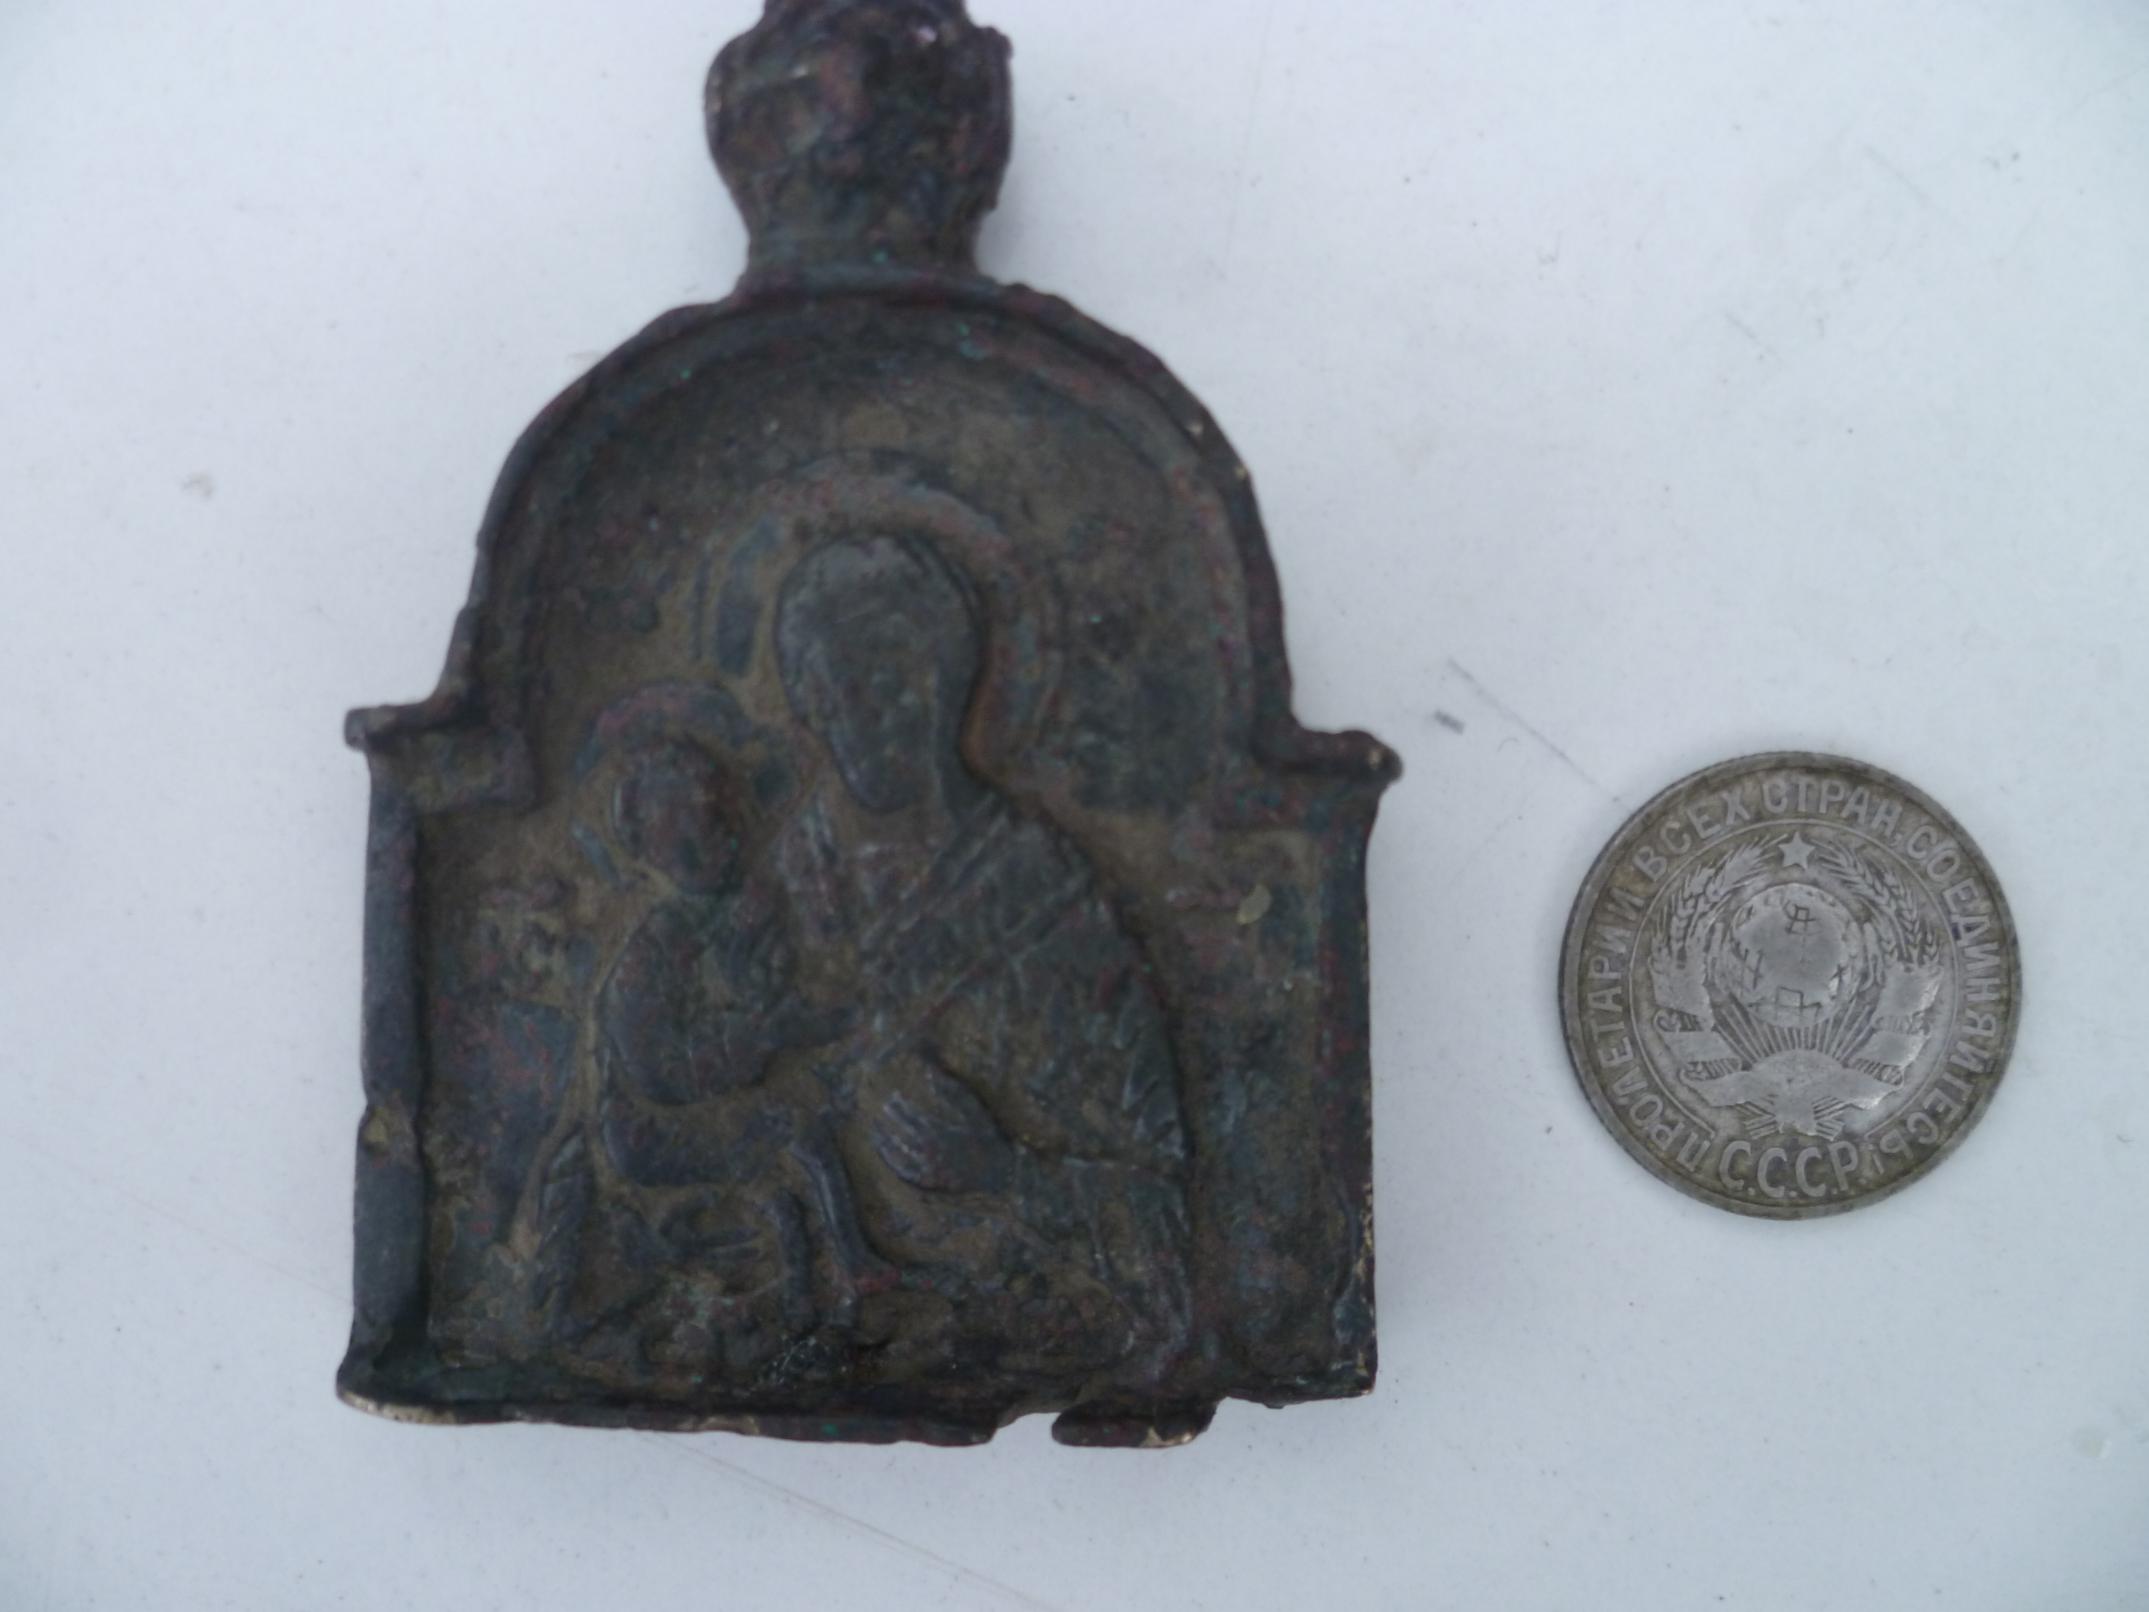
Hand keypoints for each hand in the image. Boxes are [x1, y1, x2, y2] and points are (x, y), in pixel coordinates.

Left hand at [872, 1066, 1017, 1195]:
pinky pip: (904, 1171)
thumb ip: (949, 1090)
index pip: (912, 1116)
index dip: (900, 1106)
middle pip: (903, 1132)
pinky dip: (892, 1161)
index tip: (893, 1096)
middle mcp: (930, 1150)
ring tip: (876, 1128)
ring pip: (899, 1153)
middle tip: (884, 1108)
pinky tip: (884, 1152)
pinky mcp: (929, 1181)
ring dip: (886, 1139)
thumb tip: (929, 1074)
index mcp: (939, 1131)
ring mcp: (928, 1168)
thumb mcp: (971, 1108)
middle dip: (893, 1119)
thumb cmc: (985, 1135)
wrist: (997, 1169)